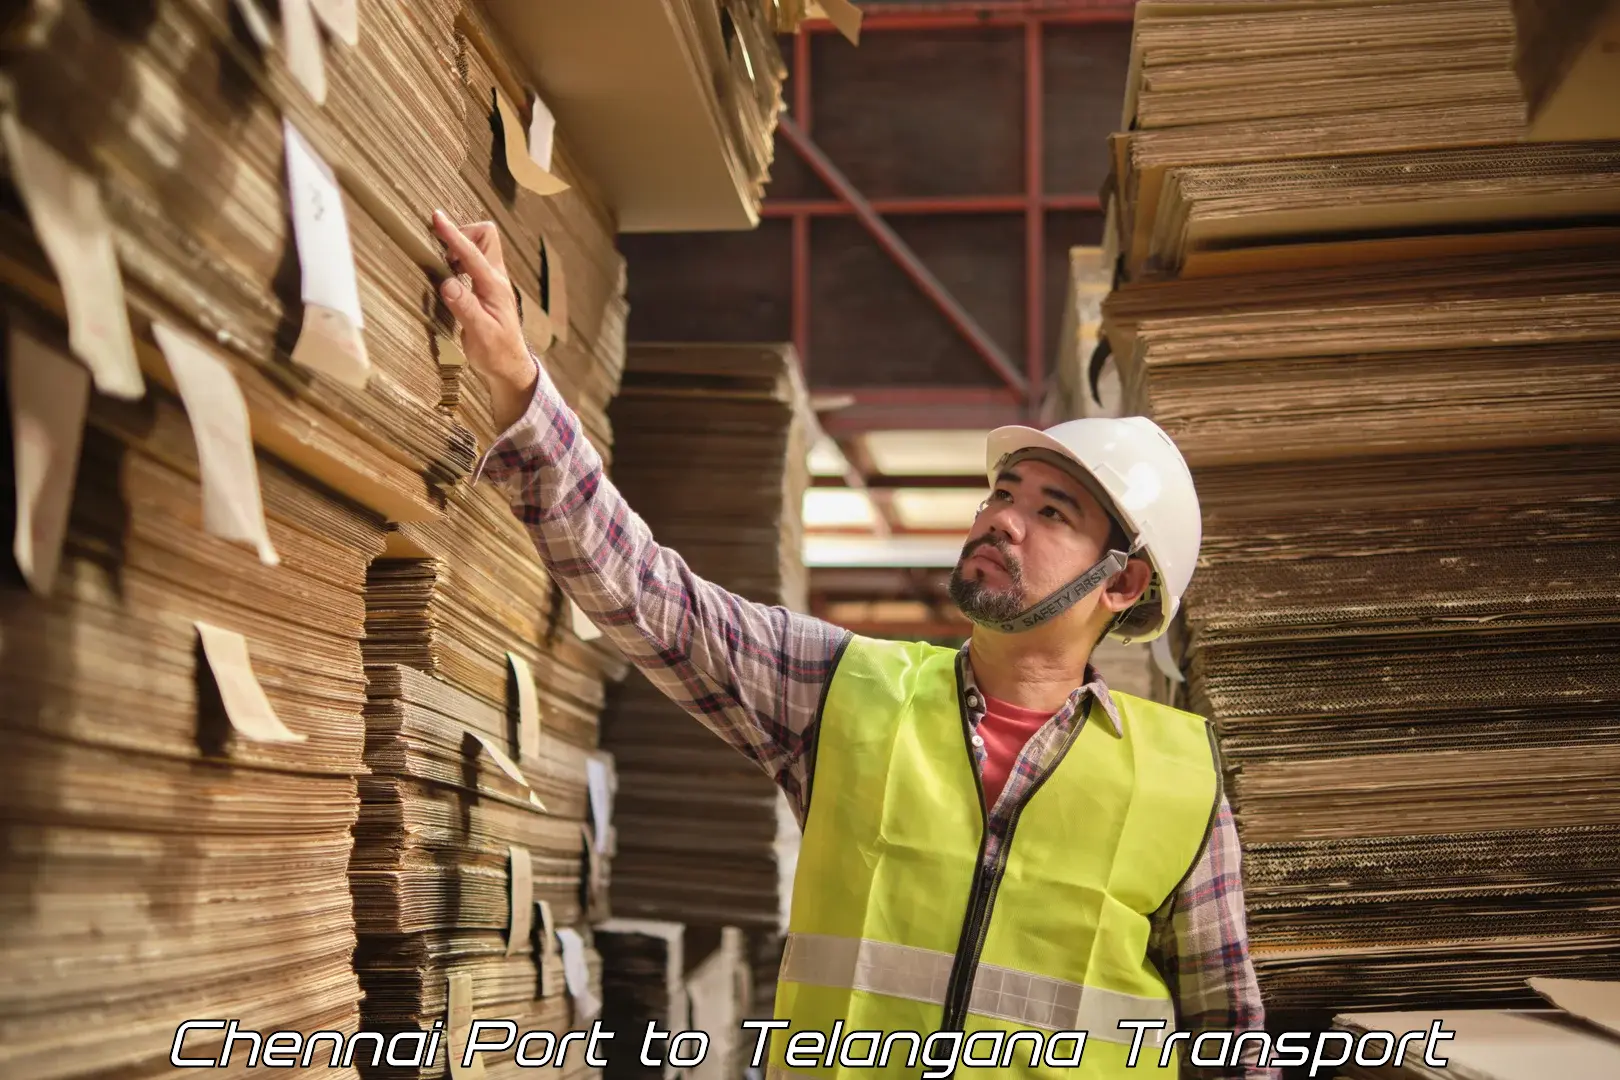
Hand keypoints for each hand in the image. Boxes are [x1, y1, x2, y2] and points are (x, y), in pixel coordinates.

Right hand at [431, 210, 538, 432]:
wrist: (510, 367)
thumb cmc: (496, 353)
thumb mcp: (479, 333)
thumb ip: (465, 307)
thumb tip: (448, 282)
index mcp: (494, 286)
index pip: (473, 253)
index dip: (454, 235)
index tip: (437, 218)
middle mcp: (496, 279)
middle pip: (485, 236)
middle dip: (462, 233)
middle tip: (441, 250)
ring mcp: (493, 282)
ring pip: (480, 246)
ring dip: (460, 246)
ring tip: (442, 263)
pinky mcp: (486, 288)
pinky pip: (474, 261)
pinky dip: (459, 259)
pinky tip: (449, 274)